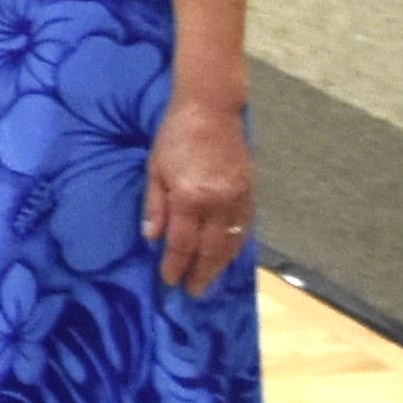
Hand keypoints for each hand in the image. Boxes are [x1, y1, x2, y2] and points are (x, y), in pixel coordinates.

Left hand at [145, 98, 255, 295]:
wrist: (211, 110)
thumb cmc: (174, 136)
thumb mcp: (154, 168)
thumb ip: (154, 205)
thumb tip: (152, 237)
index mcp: (190, 197)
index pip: (182, 242)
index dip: (175, 265)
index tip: (168, 280)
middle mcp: (218, 203)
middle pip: (210, 249)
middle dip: (200, 273)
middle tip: (192, 291)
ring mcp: (239, 199)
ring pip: (232, 242)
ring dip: (220, 265)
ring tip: (209, 280)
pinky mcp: (251, 193)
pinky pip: (245, 228)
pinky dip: (235, 246)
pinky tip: (226, 255)